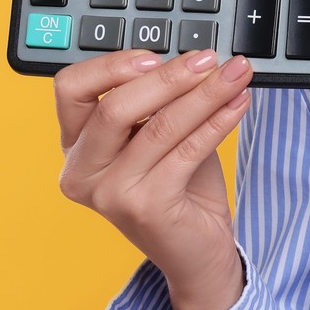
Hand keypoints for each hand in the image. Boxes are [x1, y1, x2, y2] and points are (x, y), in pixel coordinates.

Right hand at [54, 48, 254, 309]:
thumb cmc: (178, 189)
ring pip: (159, 126)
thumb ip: (162, 101)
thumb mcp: (160, 135)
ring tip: (236, 74)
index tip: (155, 55)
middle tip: (208, 59)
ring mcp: (110, 194)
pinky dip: (218, 120)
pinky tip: (239, 103)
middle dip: (169, 77)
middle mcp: (83, 172)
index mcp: (76, 146)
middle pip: (115, 107)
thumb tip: (195, 58)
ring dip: (205, 93)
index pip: (71, 90)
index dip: (111, 66)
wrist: (197, 254)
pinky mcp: (145, 208)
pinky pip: (187, 149)